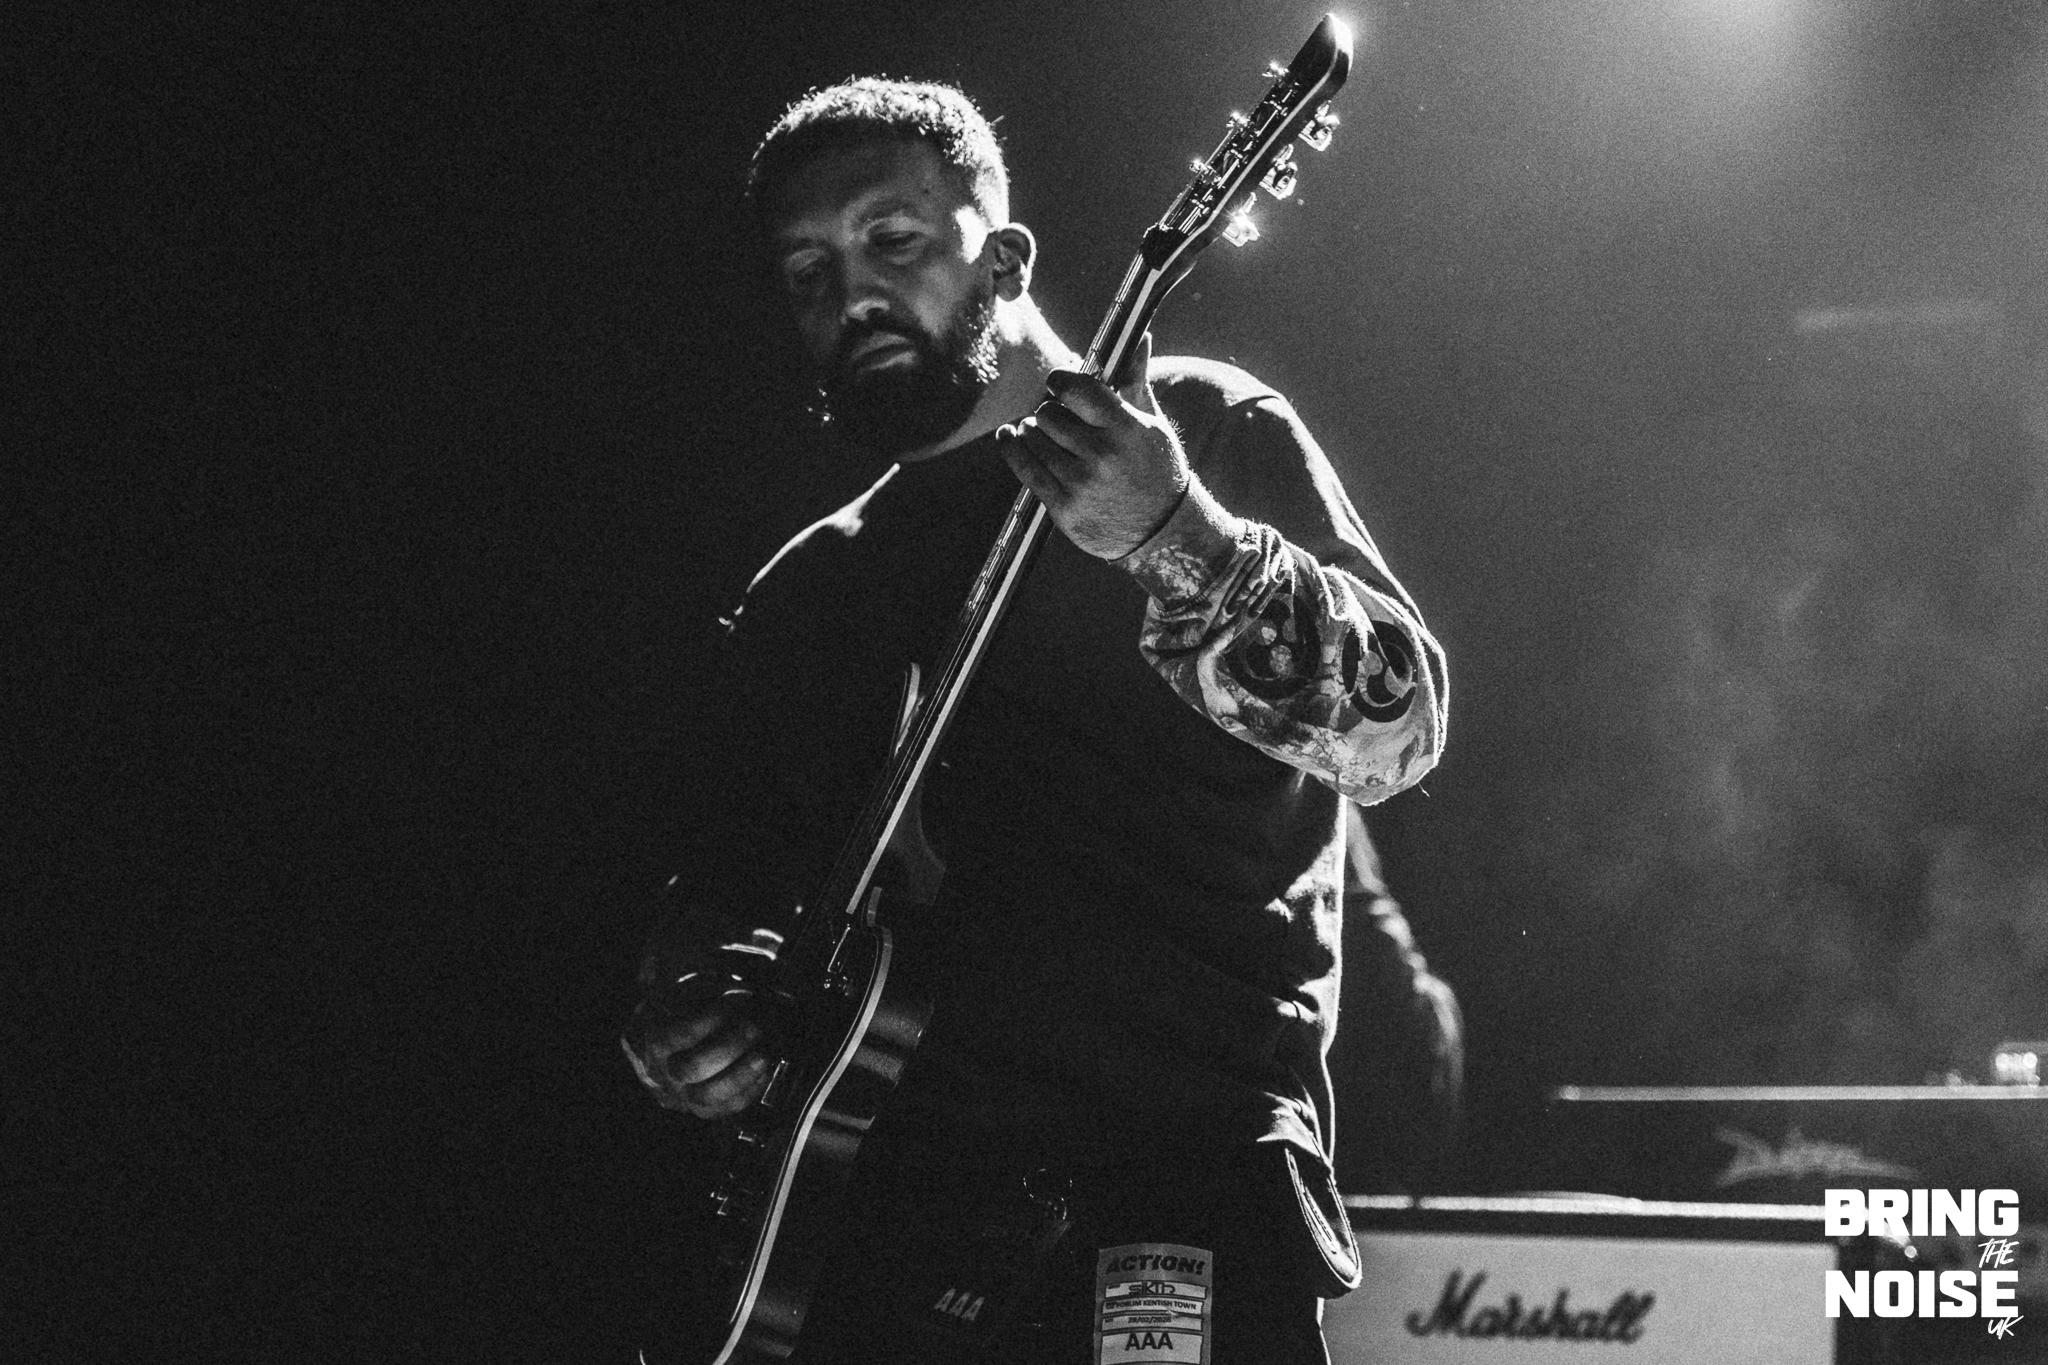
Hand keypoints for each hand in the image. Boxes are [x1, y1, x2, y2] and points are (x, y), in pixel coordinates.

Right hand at [621, 989, 773, 1117]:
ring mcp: (684, 1094)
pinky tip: (764, 1071)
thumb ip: (709, 994)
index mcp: (659, 1040)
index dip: (712, 1018)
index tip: (732, 1002)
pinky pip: (728, 1107)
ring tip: (763, 1053)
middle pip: (694, 1067)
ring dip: (743, 1073)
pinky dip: (751, 1090)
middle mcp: (667, 1071)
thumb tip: (740, 996)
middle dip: (730, 1047)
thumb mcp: (688, 995)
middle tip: (754, 1028)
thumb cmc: (688, 1014)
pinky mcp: (705, 1110)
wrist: (673, 1046)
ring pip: (710, 1095)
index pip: (683, 1034)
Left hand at [999, 332, 1189, 559]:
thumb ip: (1134, 381)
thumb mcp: (1152, 425)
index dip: (1060, 381)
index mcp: (1126, 428)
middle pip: (1049, 414)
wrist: (1164, 531)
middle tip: (1054, 417)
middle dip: (1049, 411)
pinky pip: (1024, 469)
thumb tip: (1140, 337)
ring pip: (1033, 438)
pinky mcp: (1064, 508)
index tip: (1058, 384)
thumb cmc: (1157, 470)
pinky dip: (1012, 448)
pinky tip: (1009, 437)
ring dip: (1032, 431)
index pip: (1076, 388)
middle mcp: (1102, 455)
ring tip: (1041, 433)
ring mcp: (1081, 484)